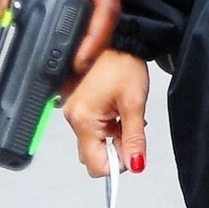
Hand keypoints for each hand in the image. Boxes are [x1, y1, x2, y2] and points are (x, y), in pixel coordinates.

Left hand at [0, 0, 119, 70]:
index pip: (106, 3)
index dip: (95, 36)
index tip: (79, 60)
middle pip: (103, 14)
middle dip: (89, 47)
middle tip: (70, 77)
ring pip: (92, 13)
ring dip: (79, 39)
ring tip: (64, 70)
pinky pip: (76, 5)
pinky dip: (67, 25)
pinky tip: (53, 45)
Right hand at [62, 51, 148, 175]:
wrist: (119, 43)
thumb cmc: (124, 66)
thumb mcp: (134, 105)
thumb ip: (134, 139)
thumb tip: (135, 165)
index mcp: (83, 119)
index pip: (95, 164)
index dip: (117, 164)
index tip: (132, 153)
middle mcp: (73, 117)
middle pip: (92, 156)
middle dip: (114, 151)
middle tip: (130, 131)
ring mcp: (74, 112)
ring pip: (94, 144)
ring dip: (112, 139)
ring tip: (125, 117)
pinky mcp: (79, 107)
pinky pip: (93, 131)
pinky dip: (108, 129)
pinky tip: (118, 113)